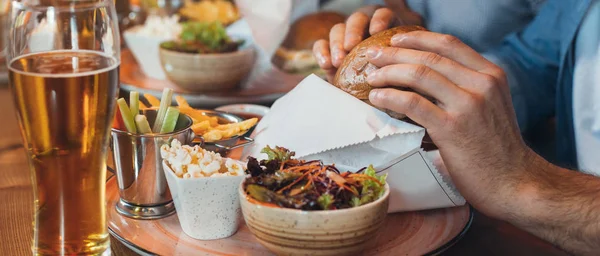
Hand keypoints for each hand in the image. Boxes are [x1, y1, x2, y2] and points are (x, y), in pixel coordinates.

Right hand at [312, 4, 422, 81]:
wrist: (375, 94)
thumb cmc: (394, 82)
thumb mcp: (401, 73)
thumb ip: (402, 69)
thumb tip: (407, 73)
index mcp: (387, 27)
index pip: (383, 15)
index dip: (379, 20)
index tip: (376, 31)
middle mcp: (364, 28)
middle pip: (357, 19)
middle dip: (353, 32)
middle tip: (351, 46)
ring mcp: (345, 38)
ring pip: (337, 29)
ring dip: (337, 44)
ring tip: (338, 61)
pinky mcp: (329, 51)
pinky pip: (321, 44)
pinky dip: (322, 52)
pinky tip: (326, 65)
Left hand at [365, 31, 534, 217]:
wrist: (513, 182)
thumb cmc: (496, 149)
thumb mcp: (490, 106)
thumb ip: (468, 87)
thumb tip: (430, 77)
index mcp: (491, 75)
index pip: (449, 44)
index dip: (417, 38)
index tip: (395, 40)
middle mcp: (482, 84)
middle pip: (429, 57)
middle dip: (394, 53)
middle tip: (372, 54)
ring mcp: (468, 105)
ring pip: (419, 75)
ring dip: (388, 73)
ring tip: (371, 77)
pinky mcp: (452, 128)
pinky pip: (413, 103)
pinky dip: (390, 96)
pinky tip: (377, 97)